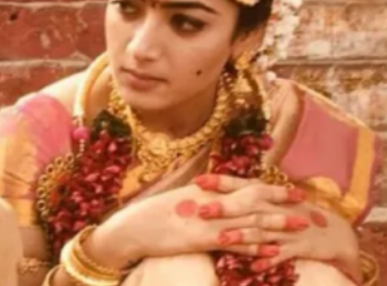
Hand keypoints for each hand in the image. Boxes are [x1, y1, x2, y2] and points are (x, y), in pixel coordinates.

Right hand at [88, 178, 306, 267]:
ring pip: (248, 219)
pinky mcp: (201, 239)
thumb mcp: (175, 200)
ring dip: (277, 223)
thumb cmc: (148, 216)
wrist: (128, 228)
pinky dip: (256, 245)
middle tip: (305, 204)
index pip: (241, 185)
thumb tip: (213, 194)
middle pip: (251, 199)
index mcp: (202, 189)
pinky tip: (274, 250)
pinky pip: (234, 242)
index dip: (267, 187)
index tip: (288, 188)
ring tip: (300, 226)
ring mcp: (205, 220)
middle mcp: (208, 201)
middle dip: (280, 201)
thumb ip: (197, 197)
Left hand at [194, 175, 360, 281]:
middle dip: (225, 208)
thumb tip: (214, 191)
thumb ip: (247, 196)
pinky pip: (282, 255)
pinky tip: (253, 266)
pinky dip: (268, 260)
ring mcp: (288, 228)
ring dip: (242, 236)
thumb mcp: (273, 201)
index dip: (220, 182)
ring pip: (262, 231)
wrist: (334, 232)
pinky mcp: (300, 247)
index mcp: (268, 195)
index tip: (197, 181)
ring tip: (221, 239)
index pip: (241, 185)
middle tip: (202, 210)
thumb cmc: (294, 214)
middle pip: (248, 206)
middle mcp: (276, 209)